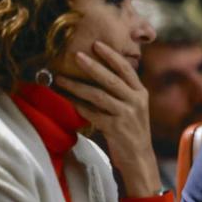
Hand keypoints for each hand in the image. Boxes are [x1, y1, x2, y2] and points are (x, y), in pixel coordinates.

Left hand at [54, 41, 161, 197]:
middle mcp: (136, 101)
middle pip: (111, 79)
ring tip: (61, 78)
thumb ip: (123, 92)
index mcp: (140, 93)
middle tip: (76, 54)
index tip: (97, 44)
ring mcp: (126, 114)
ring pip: (98, 95)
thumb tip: (101, 74)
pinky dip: (78, 105)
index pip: (126, 69)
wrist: (139, 158)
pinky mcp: (115, 127)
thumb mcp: (134, 108)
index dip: (112, 55)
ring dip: (77, 85)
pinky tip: (66, 100)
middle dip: (92, 65)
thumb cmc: (132, 131)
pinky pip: (92, 113)